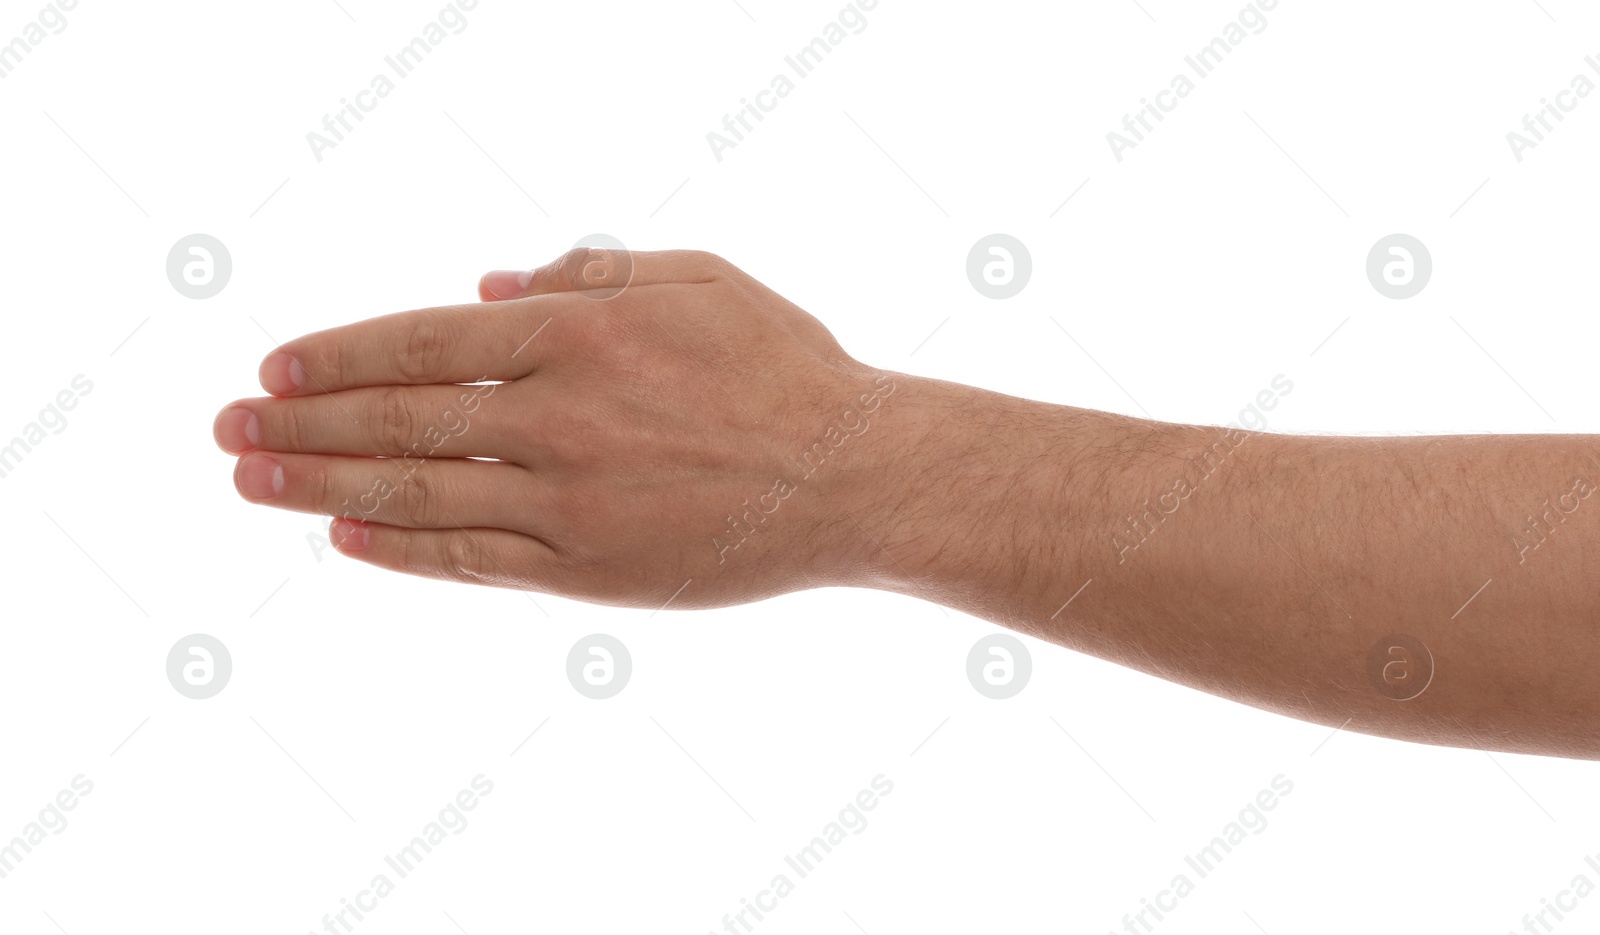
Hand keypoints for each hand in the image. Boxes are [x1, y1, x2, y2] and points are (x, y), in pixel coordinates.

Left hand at [214, 250, 916, 608]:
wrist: (853, 475)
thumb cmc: (783, 367)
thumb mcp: (698, 278)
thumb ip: (591, 273)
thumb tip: (487, 285)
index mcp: (579, 334)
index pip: (422, 343)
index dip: (337, 355)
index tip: (273, 369)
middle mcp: (556, 418)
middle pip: (398, 419)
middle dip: (300, 424)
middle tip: (226, 432)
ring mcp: (568, 502)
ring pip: (417, 493)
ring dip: (321, 486)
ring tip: (252, 483)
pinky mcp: (588, 571)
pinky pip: (473, 561)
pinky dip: (401, 549)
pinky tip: (345, 537)